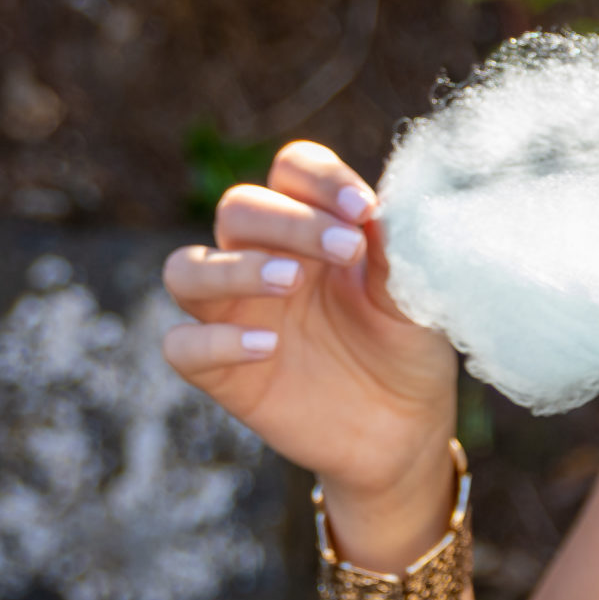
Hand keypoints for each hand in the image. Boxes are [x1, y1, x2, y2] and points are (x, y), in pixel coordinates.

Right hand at [162, 141, 460, 555]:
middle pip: (238, 208)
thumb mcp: (418, 294)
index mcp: (315, 228)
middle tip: (348, 248)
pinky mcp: (222, 372)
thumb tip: (382, 209)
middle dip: (291, 220)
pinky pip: (180, 345)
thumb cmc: (408, 346)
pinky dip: (213, 340)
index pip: (292, 170)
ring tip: (293, 281)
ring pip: (186, 269)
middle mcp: (265, 259)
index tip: (367, 209)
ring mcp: (237, 314)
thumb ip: (398, 249)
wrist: (406, 429)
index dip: (321, 179)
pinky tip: (268, 346)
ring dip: (235, 267)